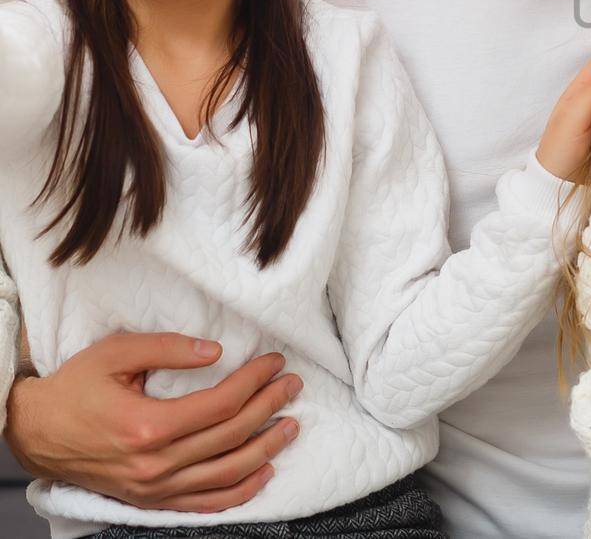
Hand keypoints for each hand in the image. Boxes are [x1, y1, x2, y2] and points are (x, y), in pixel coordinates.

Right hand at [4, 333, 302, 511]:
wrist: (36, 432)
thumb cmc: (76, 388)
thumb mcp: (115, 353)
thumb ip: (168, 348)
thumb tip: (216, 352)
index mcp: (147, 426)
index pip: (221, 405)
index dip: (255, 381)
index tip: (275, 362)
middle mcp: (155, 464)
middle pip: (230, 436)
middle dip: (269, 407)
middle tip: (292, 385)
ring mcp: (154, 488)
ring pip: (226, 474)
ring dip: (266, 449)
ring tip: (291, 425)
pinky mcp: (151, 501)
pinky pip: (205, 505)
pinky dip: (240, 491)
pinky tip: (264, 470)